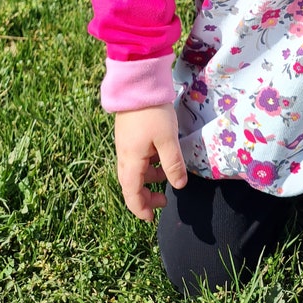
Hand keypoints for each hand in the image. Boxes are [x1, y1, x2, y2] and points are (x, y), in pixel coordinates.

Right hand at [113, 104, 187, 220]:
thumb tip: (178, 186)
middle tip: (162, 201)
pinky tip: (159, 157)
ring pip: (133, 170)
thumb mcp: (167, 139)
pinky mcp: (128, 134)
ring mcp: (125, 144)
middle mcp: (124, 155)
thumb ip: (173, 164)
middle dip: (144, 196)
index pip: (132, 193)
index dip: (140, 208)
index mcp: (131, 160)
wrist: (138, 84)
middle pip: (130, 184)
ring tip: (166, 177)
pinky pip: (135, 158)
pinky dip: (146, 165)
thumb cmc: (153, 113)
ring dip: (148, 179)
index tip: (150, 218)